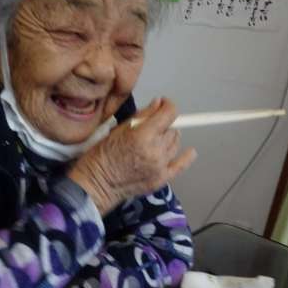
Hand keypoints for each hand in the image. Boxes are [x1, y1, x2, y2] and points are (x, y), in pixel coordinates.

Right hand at [68, 98, 196, 214]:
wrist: (97, 183)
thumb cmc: (101, 154)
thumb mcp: (118, 130)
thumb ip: (141, 116)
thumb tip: (158, 104)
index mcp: (143, 135)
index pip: (169, 113)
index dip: (168, 105)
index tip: (163, 104)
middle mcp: (155, 150)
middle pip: (171, 129)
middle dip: (163, 125)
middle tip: (150, 127)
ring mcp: (160, 166)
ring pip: (175, 144)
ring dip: (169, 139)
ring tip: (157, 140)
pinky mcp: (162, 179)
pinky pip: (181, 165)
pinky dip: (186, 157)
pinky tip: (190, 151)